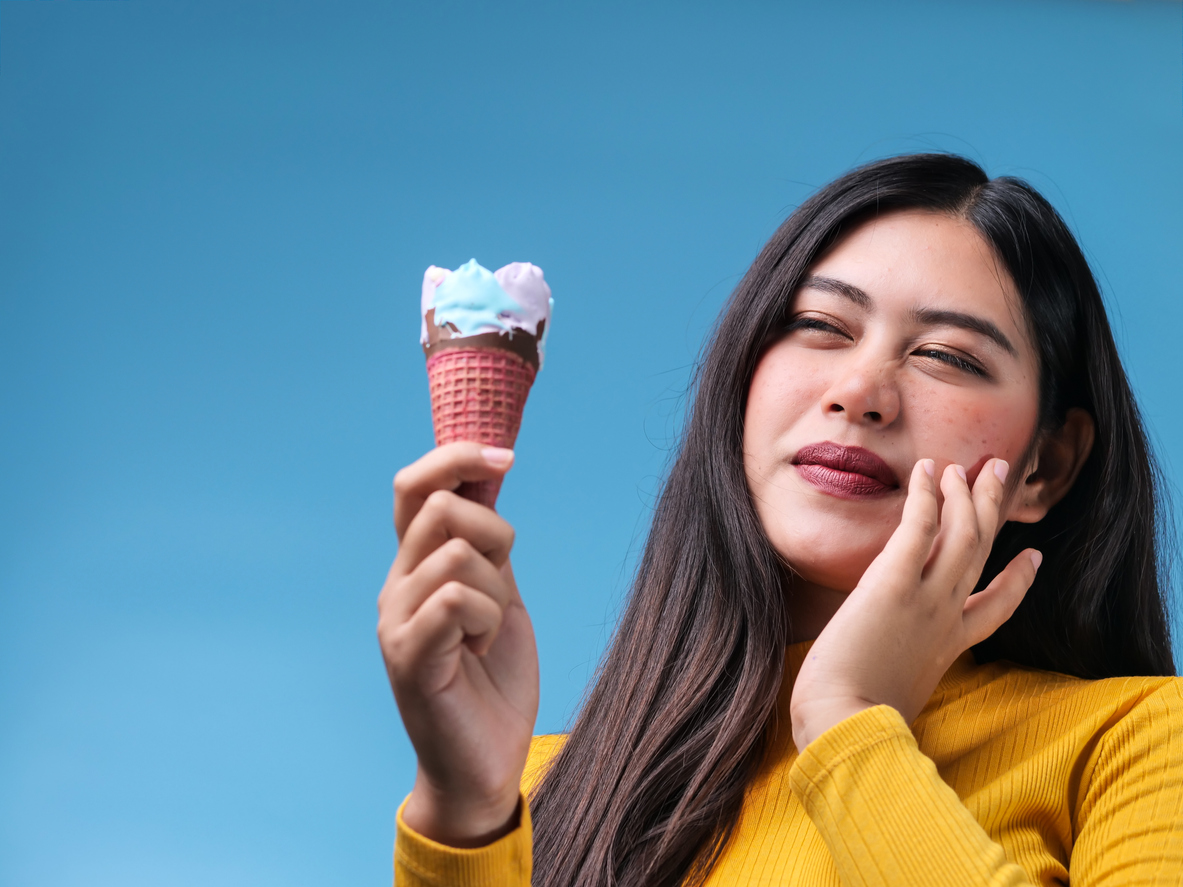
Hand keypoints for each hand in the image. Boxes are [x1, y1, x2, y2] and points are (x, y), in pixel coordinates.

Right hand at [378, 443, 539, 846]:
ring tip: (487, 636)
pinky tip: (480, 652)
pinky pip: (458, 598)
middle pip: (441, 506)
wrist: (486, 760)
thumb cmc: (495, 680)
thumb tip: (493, 472)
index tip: (506, 458)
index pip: (415, 487)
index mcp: (416, 566)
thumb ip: (488, 545)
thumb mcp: (500, 595)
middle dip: (496, 535)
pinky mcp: (407, 653)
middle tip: (502, 589)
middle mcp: (397, 584)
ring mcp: (396, 618)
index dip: (456, 458)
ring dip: (498, 595)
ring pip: (460, 554)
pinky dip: (489, 621)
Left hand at [790, 458, 1040, 750]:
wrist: (844, 727)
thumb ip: (898, 682)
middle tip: (999, 473)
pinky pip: (920, 528)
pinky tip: (928, 469)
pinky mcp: (892, 584)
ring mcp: (924, 600)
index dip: (1016, 581)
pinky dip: (927, 496)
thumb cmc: (854, 724)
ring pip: (960, 533)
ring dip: (963, 493)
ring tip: (962, 465)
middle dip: (992, 509)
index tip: (1032, 558)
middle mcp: (944, 619)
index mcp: (947, 648)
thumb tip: (878, 689)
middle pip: (980, 552)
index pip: (993, 610)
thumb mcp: (891, 700)